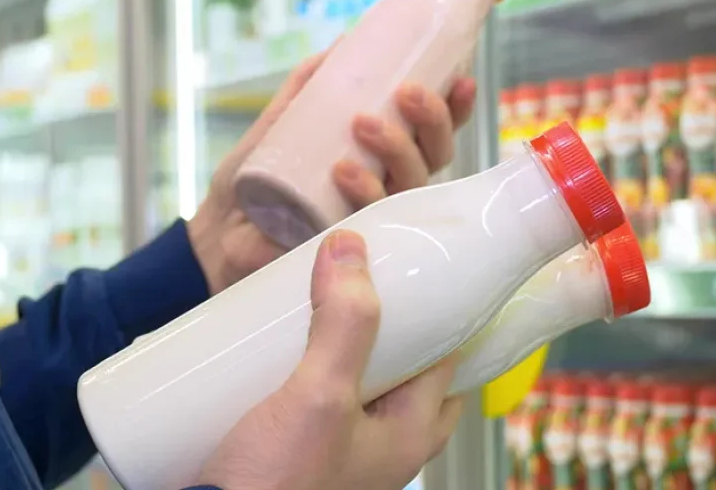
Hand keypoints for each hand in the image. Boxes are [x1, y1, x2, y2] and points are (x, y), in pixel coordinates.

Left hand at [187, 51, 476, 292]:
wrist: (218, 229)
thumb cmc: (254, 180)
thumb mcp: (282, 120)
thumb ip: (308, 85)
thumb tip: (341, 44)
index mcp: (382, 161)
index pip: (431, 134)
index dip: (454, 109)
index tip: (460, 80)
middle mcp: (387, 191)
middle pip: (434, 157)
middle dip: (430, 121)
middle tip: (406, 94)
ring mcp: (371, 222)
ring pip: (410, 187)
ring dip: (398, 149)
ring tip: (364, 124)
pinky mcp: (349, 248)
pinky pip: (370, 221)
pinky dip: (363, 190)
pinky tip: (344, 170)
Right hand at [196, 230, 464, 489]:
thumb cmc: (276, 487)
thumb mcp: (320, 397)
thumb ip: (345, 325)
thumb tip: (351, 249)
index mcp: (406, 438)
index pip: (446, 360)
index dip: (441, 312)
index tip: (424, 267)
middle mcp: (376, 447)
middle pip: (396, 369)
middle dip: (383, 324)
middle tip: (362, 279)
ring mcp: (332, 451)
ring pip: (350, 381)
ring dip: (335, 341)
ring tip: (313, 297)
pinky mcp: (289, 450)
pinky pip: (306, 397)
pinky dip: (297, 366)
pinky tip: (269, 343)